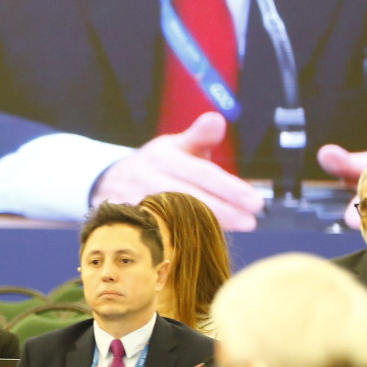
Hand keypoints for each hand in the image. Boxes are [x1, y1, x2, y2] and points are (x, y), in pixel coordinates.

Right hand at [91, 113, 265, 230]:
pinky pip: (153, 233)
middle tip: (250, 222)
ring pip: (170, 217)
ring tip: (228, 234)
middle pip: (188, 197)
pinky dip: (176, 240)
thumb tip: (217, 120)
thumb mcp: (176, 145)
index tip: (256, 202)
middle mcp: (147, 177)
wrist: (109, 181)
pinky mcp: (125, 220)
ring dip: (201, 228)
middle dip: (222, 211)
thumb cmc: (157, 164)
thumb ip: (200, 136)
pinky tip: (198, 246)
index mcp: (164, 157)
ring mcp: (133, 200)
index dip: (229, 188)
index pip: (202, 174)